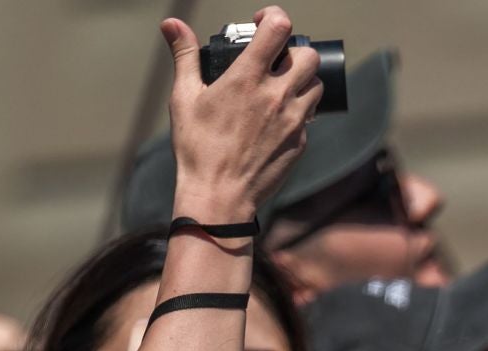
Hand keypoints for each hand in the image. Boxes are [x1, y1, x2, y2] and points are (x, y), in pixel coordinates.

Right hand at [160, 6, 321, 221]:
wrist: (220, 196)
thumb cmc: (198, 148)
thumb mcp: (184, 97)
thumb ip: (184, 56)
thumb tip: (171, 24)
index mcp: (248, 78)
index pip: (279, 28)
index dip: (274, 17)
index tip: (262, 22)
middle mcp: (276, 95)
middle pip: (309, 55)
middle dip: (294, 50)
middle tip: (276, 58)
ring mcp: (293, 120)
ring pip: (316, 85)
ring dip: (302, 79)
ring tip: (280, 87)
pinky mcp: (300, 142)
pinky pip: (309, 116)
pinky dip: (298, 110)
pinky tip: (277, 118)